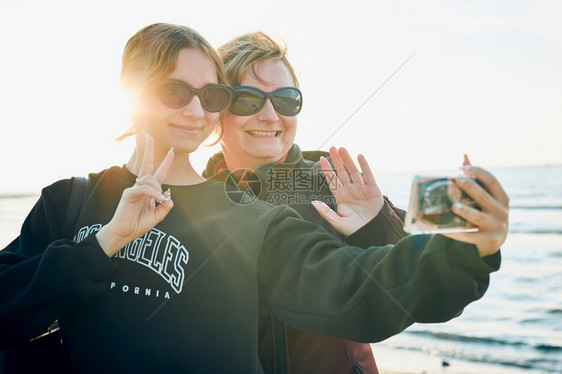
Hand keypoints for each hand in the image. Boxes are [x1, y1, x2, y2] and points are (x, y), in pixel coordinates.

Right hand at [96, 136, 173, 256]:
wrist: (125, 234)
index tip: (172, 151)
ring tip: (158, 201)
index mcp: (148, 191)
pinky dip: (153, 193)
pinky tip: (157, 200)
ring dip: (157, 189)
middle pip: (146, 164)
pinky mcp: (128, 194)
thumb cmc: (138, 224)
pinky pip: (144, 189)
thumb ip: (165, 205)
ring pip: (149, 179)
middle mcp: (140, 186)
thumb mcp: (158, 216)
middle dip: (148, 149)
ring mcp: (133, 189)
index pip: (157, 173)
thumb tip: (168, 194)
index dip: (165, 162)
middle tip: (148, 135)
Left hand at [311, 146, 383, 235]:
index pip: (332, 180)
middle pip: (342, 172)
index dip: (327, 169)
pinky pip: (367, 174)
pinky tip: (359, 156)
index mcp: (340, 196)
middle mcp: (350, 190)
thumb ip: (325, 212)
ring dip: (348, 160)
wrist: (372, 231)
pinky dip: (364, 165)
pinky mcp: (372, 188)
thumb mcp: (337, 222)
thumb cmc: (354, 229)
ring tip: (342, 149)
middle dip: (337, 160)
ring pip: (353, 170)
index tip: (322, 159)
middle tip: (332, 148)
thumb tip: (313, 202)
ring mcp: (361, 188)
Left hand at [443, 158, 508, 256]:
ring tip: (454, 205)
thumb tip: (464, 157)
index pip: (492, 181)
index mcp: (502, 198)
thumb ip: (476, 179)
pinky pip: (469, 236)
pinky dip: (455, 232)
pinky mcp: (488, 240)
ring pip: (478, 218)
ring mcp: (496, 227)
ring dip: (466, 211)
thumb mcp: (487, 198)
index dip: (478, 173)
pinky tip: (442, 228)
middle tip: (455, 180)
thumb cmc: (486, 212)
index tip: (462, 169)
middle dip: (470, 188)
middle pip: (484, 197)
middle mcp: (502, 212)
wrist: (493, 241)